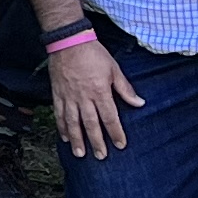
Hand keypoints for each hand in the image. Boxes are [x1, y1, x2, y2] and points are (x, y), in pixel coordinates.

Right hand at [45, 33, 146, 159]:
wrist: (68, 41)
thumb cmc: (94, 53)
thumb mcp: (114, 69)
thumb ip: (125, 88)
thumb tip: (139, 103)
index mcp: (100, 91)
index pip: (109, 117)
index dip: (116, 132)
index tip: (120, 145)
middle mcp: (83, 97)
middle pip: (91, 124)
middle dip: (97, 142)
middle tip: (101, 156)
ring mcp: (69, 96)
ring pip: (73, 123)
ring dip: (77, 139)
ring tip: (80, 153)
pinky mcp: (57, 93)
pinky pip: (59, 113)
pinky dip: (61, 127)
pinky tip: (64, 137)